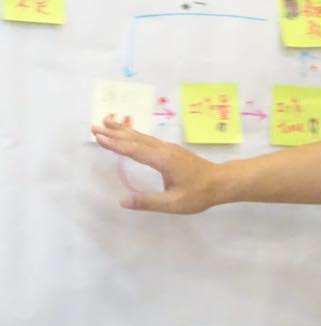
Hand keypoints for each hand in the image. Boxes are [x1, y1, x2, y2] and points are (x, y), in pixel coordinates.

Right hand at [92, 116, 219, 213]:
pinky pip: (149, 139)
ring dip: (124, 130)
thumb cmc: (199, 194)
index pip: (135, 151)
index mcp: (163, 160)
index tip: (99, 137)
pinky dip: (135, 134)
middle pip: (136, 139)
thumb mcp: (173, 203)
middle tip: (95, 126)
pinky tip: (130, 134)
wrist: (221, 182)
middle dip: (115, 133)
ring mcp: (169, 149)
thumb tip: (123, 201)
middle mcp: (164, 150)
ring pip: (142, 137)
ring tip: (107, 121)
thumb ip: (148, 202)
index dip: (116, 144)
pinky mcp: (172, 151)